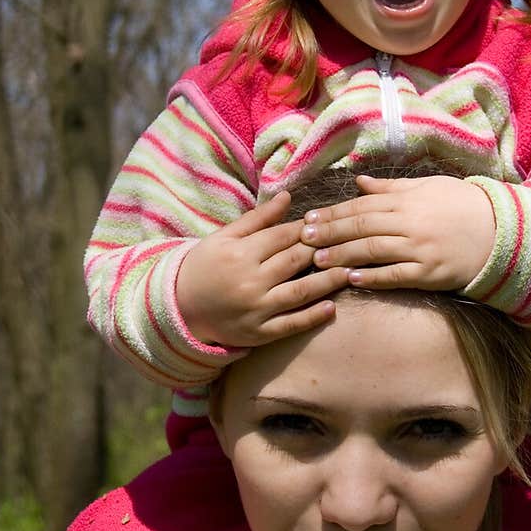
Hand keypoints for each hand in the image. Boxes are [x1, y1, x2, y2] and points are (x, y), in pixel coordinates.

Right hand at [175, 191, 349, 346]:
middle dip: (323, 250)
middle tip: (347, 242)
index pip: (283, 236)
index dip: (307, 229)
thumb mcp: (224, 237)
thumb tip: (288, 196)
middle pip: (296, 260)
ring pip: (301, 291)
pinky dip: (313, 317)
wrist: (180, 308)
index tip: (326, 223)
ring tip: (351, 270)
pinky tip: (331, 307)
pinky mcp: (259, 334)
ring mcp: (256, 310)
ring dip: (329, 281)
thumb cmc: (204, 267)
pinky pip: (291, 325)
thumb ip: (257, 218)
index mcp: (240, 253)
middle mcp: (250, 281)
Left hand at [300, 175, 494, 290]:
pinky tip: (351, 279)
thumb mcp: (429, 187)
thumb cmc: (463, 206)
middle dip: (330, 233)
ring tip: (318, 261)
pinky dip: (372, 277)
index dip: (334, 213)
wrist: (501, 233)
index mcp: (408, 199)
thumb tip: (359, 183)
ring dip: (342, 255)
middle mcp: (411, 222)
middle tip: (303, 239)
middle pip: (362, 226)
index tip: (310, 219)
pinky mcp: (429, 273)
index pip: (362, 205)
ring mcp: (420, 248)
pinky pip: (395, 276)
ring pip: (373, 250)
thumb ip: (392, 187)